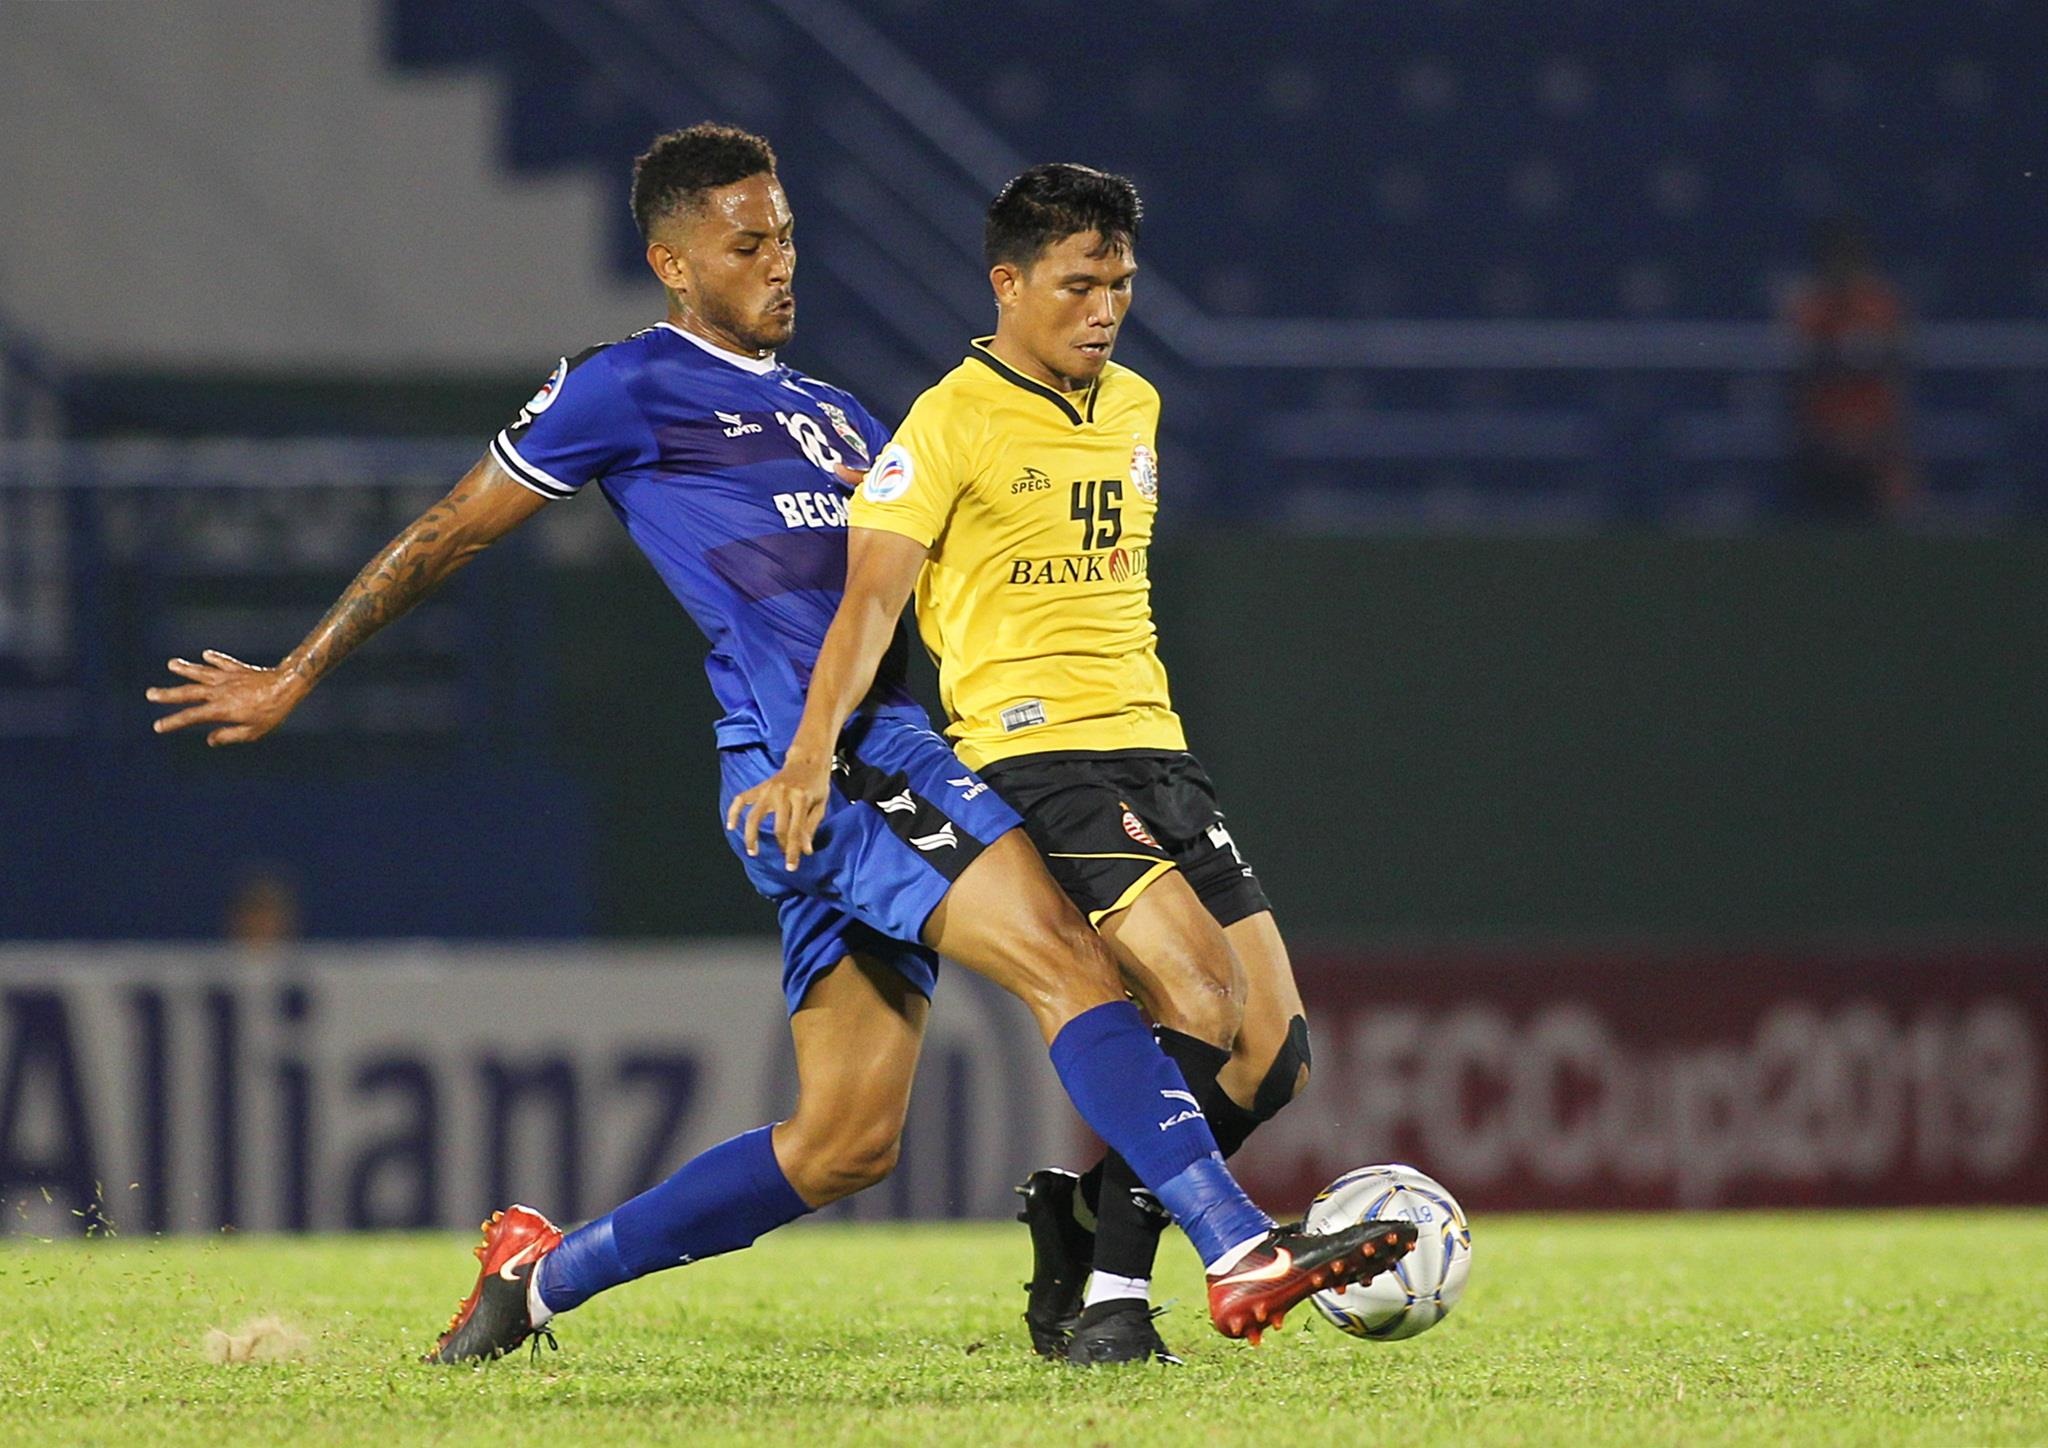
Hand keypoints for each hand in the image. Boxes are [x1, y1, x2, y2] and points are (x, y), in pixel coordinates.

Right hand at [145, 650, 306, 745]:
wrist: (287, 686)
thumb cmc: (272, 712)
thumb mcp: (252, 731)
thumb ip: (229, 735)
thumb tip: (210, 740)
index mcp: (220, 709)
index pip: (190, 717)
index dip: (173, 722)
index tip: (158, 726)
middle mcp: (219, 691)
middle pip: (188, 692)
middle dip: (168, 694)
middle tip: (150, 694)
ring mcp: (227, 678)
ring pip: (201, 672)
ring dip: (186, 669)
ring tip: (172, 664)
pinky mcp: (238, 669)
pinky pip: (223, 663)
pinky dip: (214, 659)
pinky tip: (206, 655)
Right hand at [725, 748, 833, 871]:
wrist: (807, 760)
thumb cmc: (816, 784)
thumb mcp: (820, 805)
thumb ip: (810, 827)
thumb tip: (804, 851)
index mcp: (801, 798)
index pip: (795, 831)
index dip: (792, 851)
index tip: (791, 867)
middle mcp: (783, 793)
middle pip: (778, 827)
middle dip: (781, 846)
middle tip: (783, 858)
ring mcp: (768, 789)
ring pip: (754, 816)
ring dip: (751, 836)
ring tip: (752, 851)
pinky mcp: (760, 787)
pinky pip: (741, 800)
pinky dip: (734, 812)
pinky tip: (731, 826)